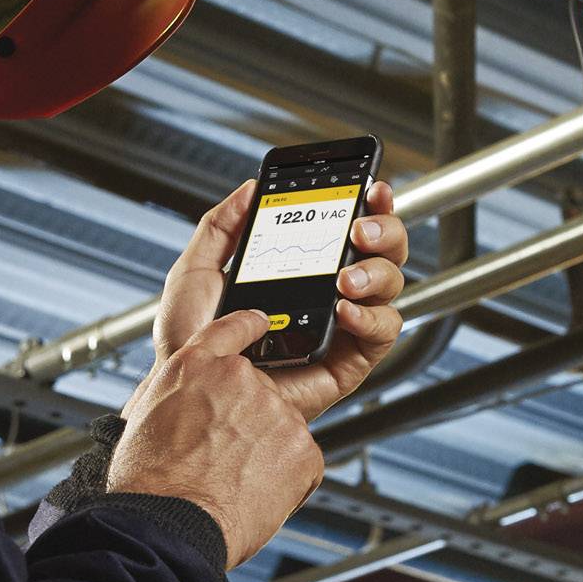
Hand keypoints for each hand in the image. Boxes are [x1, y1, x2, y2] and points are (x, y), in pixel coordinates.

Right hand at [111, 307, 326, 568]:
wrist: (170, 523)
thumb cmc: (149, 480)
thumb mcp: (145, 415)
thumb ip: (182, 395)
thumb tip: (194, 404)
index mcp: (197, 366)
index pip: (234, 327)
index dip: (250, 325)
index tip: (260, 323)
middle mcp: (241, 379)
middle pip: (258, 394)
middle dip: (247, 423)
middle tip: (222, 458)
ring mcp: (277, 412)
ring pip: (280, 429)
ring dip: (265, 453)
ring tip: (232, 483)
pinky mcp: (304, 449)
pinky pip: (301, 462)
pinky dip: (286, 479)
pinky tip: (253, 495)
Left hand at [154, 179, 408, 421]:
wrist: (191, 394)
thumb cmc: (191, 344)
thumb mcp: (196, 272)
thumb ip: (220, 227)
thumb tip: (249, 188)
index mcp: (301, 271)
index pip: (347, 230)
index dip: (370, 205)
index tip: (371, 187)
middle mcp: (329, 296)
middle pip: (383, 253)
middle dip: (385, 231)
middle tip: (360, 228)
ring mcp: (343, 329)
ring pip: (391, 288)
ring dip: (377, 272)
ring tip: (346, 277)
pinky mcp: (348, 364)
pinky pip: (382, 334)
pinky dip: (370, 317)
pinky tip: (343, 310)